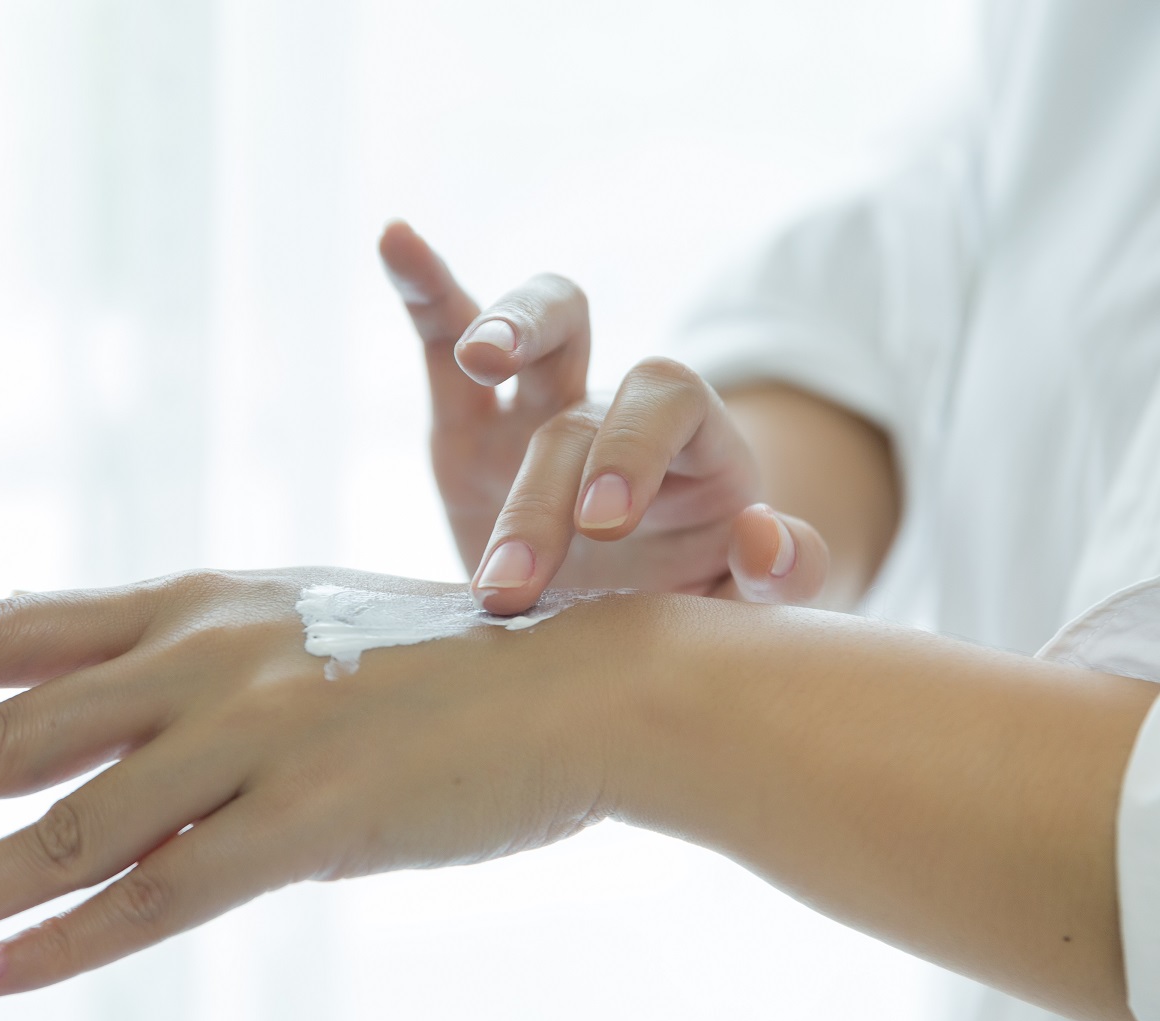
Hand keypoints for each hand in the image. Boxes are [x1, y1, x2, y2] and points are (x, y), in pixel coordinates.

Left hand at [0, 570, 627, 995]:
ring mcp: (255, 734)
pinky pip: (161, 894)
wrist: (597, 682)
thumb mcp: (305, 638)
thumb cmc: (452, 665)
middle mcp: (206, 655)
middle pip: (0, 720)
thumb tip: (114, 758)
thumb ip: (203, 685)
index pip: (6, 629)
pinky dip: (63, 941)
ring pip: (59, 821)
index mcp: (198, 601)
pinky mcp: (310, 820)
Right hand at [379, 220, 829, 614]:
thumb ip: (783, 577)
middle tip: (522, 554)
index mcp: (693, 452)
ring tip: (478, 359)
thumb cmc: (686, 606)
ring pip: (540, 329)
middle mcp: (618, 415)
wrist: (614, 623)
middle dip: (555, 466)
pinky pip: (444, 338)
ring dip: (506, 326)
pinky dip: (423, 286)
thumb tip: (760, 530)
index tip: (601, 524)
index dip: (637, 446)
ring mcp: (540, 410)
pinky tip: (396, 238)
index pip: (673, 403)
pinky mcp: (468, 423)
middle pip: (596, 393)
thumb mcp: (746, 609)